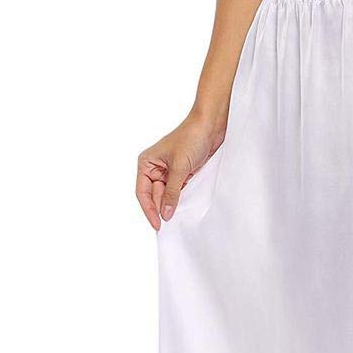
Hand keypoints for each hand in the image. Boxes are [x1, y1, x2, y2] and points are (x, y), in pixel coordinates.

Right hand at [136, 114, 224, 229]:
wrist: (210, 126)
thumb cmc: (191, 138)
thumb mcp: (180, 168)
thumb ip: (172, 193)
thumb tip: (165, 214)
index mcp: (146, 163)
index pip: (143, 192)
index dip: (149, 210)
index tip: (158, 225)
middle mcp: (154, 168)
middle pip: (154, 196)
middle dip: (161, 209)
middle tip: (169, 226)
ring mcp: (168, 172)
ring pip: (166, 196)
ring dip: (171, 206)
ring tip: (177, 219)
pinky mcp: (182, 174)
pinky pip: (178, 192)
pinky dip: (180, 200)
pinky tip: (183, 209)